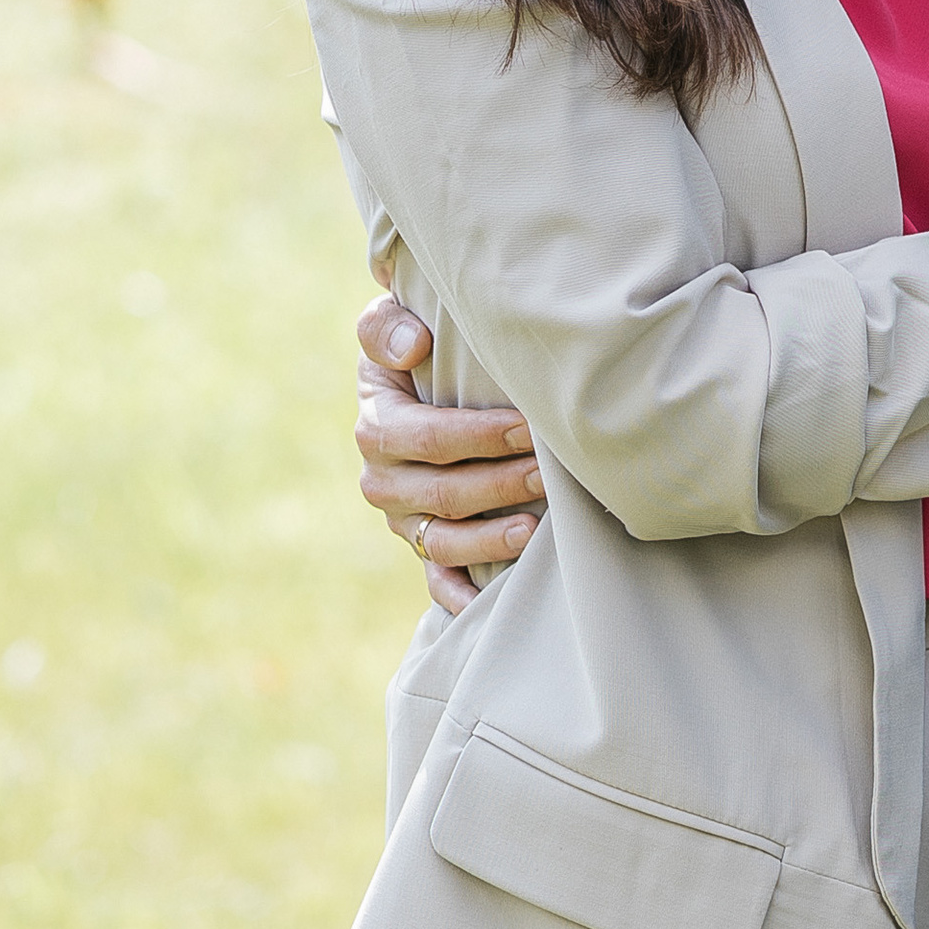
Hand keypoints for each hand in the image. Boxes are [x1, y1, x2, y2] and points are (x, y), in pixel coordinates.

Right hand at [355, 293, 544, 621]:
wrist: (417, 391)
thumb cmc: (418, 353)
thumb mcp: (390, 328)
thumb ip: (387, 327)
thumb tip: (414, 346)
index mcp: (378, 426)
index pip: (426, 437)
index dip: (477, 435)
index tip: (527, 425)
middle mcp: (384, 479)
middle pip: (443, 493)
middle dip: (500, 483)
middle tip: (551, 471)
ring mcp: (404, 520)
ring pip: (444, 542)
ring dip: (490, 539)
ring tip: (536, 530)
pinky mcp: (423, 547)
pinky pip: (437, 579)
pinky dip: (459, 595)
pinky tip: (489, 601)